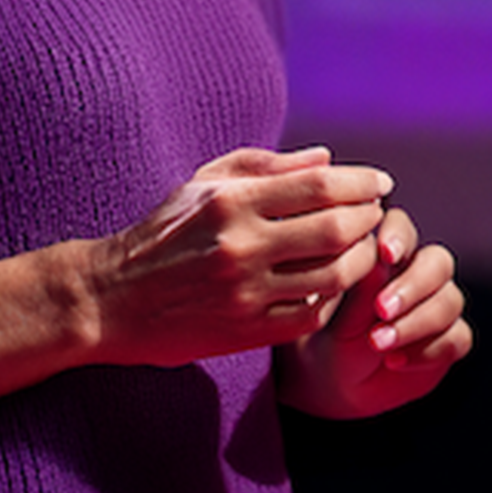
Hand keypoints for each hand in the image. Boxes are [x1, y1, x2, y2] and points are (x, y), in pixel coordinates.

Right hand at [0, 147, 388, 410]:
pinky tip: (331, 285)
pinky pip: (310, 316)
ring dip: (361, 261)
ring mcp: (244, 294)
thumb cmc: (164, 232)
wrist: (111, 299)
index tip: (381, 182)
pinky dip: (330, 299)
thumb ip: (267, 166)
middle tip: (377, 214)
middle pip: (337, 230)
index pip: (320, 186)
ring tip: (364, 249)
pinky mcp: (244, 333)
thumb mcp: (204, 184)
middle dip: (370, 219)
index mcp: (232, 201)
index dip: (362, 182)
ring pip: (332, 277)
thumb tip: (328, 159)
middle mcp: (241, 246)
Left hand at [276, 199, 472, 418]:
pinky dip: (428, 351)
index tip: (385, 255)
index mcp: (390, 255)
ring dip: (416, 323)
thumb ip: (361, 288)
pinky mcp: (451, 340)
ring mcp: (440, 307)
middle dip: (412, 286)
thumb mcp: (339, 314)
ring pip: (450, 301)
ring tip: (379, 343)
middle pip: (438, 262)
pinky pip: (457, 337)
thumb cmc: (335, 335)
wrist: (339, 381)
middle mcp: (420, 275)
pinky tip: (395, 361)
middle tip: (381, 310)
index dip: (399, 237)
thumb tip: (376, 258)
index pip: (404, 228)